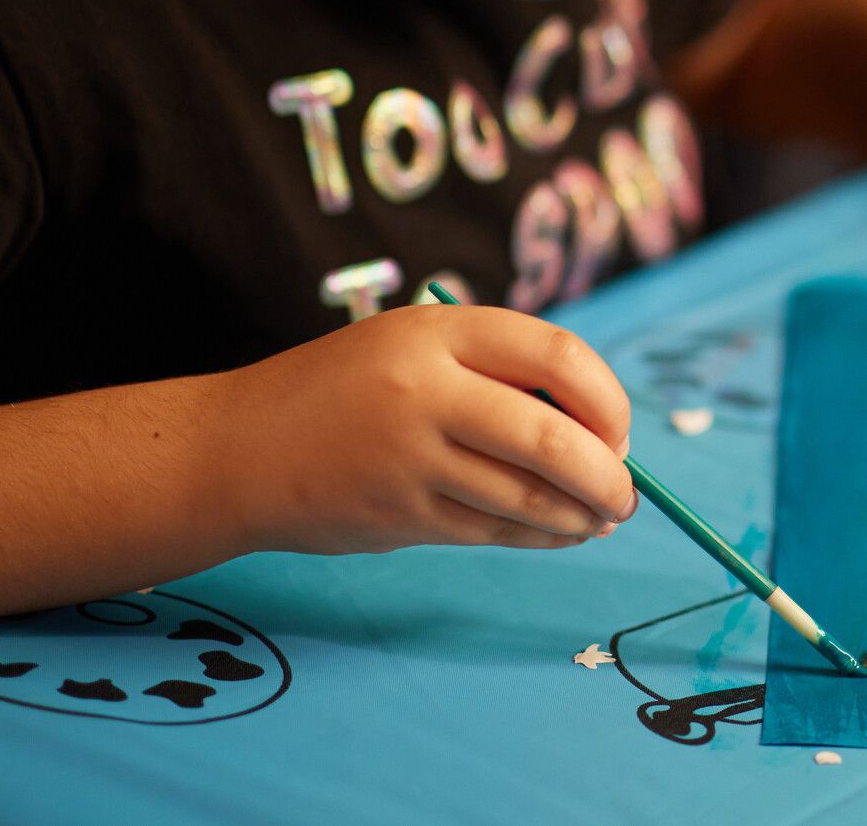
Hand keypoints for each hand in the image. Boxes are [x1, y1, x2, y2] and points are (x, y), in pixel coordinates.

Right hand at [219, 304, 638, 555]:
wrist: (239, 448)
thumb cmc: (348, 389)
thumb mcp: (417, 345)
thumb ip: (496, 370)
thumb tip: (599, 427)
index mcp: (440, 330)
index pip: (558, 354)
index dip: (608, 398)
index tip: (620, 429)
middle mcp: (426, 390)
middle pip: (551, 437)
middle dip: (608, 474)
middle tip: (627, 493)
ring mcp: (410, 457)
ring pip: (526, 495)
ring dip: (580, 513)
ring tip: (602, 517)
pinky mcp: (399, 516)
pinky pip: (492, 529)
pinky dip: (540, 535)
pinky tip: (561, 533)